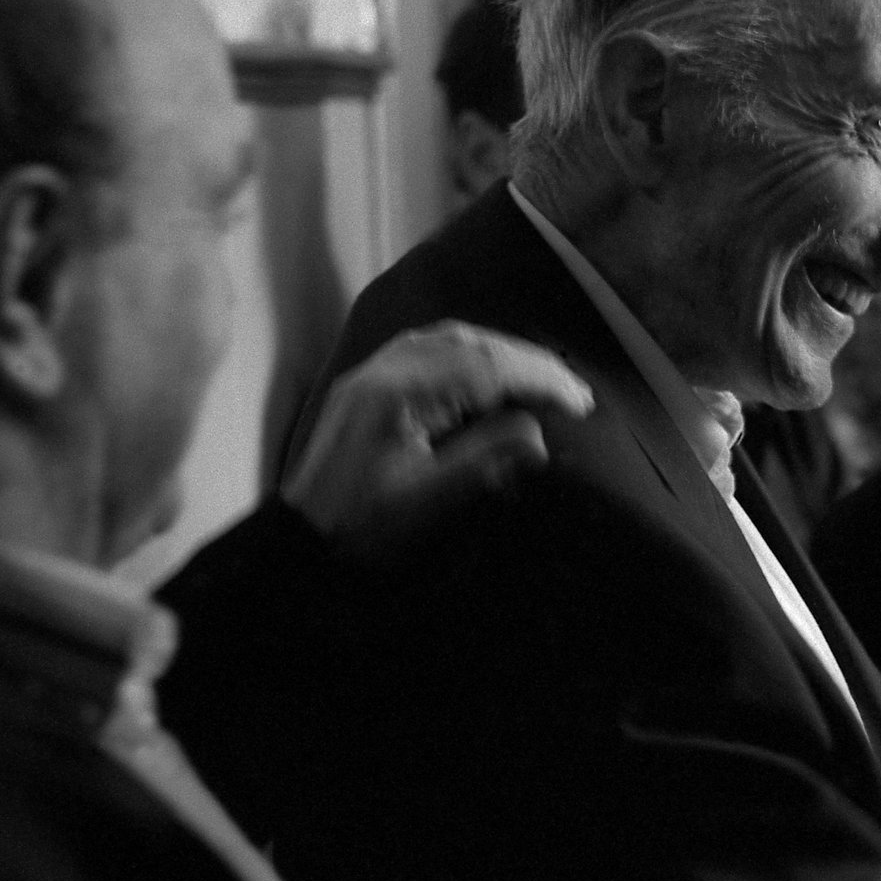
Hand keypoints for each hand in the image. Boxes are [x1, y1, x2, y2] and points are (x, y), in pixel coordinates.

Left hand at [281, 323, 592, 560]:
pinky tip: (485, 371)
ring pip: (448, 340)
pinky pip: (424, 350)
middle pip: (470, 343)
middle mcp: (385, 370)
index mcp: (401, 394)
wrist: (300, 541)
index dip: (540, 379)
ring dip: (499, 352)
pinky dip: (466, 353)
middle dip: (526, 362)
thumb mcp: (430, 500)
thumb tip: (538, 435)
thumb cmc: (363, 527)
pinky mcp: (367, 387)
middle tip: (571, 390)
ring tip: (538, 377)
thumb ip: (486, 459)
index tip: (579, 402)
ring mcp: (373, 374)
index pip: (486, 367)